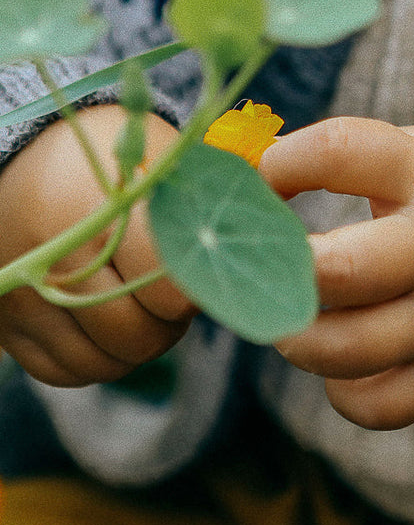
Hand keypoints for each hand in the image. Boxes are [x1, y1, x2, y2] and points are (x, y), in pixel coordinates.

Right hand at [0, 105, 195, 386]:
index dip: (197, 291)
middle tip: (177, 297)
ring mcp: (21, 295)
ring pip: (104, 362)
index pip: (171, 293)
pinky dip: (97, 359)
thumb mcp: (164, 163)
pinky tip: (111, 326)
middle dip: (171, 325)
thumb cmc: (118, 158)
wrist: (23, 153)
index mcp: (100, 212)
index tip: (202, 271)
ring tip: (147, 309)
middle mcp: (53, 258)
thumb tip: (275, 241)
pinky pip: (64, 371)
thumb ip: (209, 203)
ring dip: (138, 347)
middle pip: (138, 335)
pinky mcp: (3, 321)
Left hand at [259, 117, 413, 428]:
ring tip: (292, 321)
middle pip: (337, 270)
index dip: (282, 161)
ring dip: (299, 339)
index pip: (340, 151)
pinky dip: (348, 395)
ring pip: (349, 349)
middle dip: (281, 269)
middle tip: (262, 266)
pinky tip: (342, 367)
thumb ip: (356, 157)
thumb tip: (249, 173)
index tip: (265, 174)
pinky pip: (385, 405)